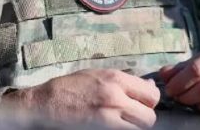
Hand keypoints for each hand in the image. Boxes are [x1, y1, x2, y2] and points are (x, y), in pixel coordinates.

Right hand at [3, 69, 159, 128]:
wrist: (47, 103)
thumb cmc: (71, 87)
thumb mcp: (98, 75)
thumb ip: (124, 81)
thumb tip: (149, 87)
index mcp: (116, 79)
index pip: (152, 95)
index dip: (150, 101)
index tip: (142, 103)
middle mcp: (116, 96)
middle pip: (150, 116)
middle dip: (145, 118)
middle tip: (134, 116)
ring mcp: (109, 116)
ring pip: (140, 128)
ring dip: (135, 126)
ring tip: (123, 121)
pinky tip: (114, 125)